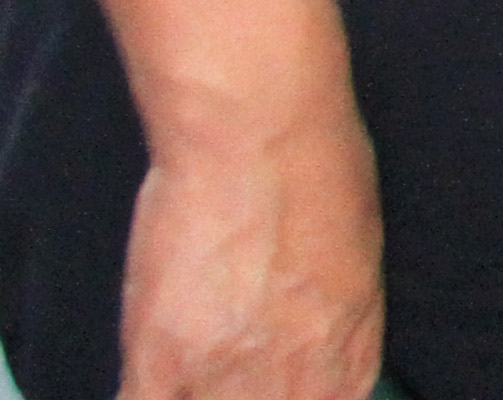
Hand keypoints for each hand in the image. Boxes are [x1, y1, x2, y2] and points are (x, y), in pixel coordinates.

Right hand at [117, 105, 380, 399]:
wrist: (259, 130)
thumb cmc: (318, 168)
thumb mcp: (359, 259)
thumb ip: (336, 325)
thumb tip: (311, 345)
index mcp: (348, 359)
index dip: (293, 397)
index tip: (270, 384)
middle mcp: (294, 383)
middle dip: (241, 395)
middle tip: (226, 362)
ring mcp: (227, 377)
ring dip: (198, 392)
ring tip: (194, 353)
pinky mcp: (161, 359)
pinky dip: (143, 396)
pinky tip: (150, 374)